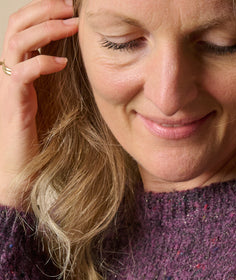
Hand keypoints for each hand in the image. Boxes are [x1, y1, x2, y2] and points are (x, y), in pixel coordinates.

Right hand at [0, 0, 78, 207]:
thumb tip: (93, 66)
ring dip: (45, 28)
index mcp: (20, 67)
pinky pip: (22, 72)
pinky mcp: (13, 103)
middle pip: (17, 23)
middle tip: (70, 5)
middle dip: (43, 8)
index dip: (42, 8)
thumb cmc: (41, 141)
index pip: (23, 23)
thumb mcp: (57, 103)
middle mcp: (10, 71)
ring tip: (70, 25)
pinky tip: (63, 64)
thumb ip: (65, 81)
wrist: (22, 173)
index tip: (69, 4)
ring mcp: (9, 86)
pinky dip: (43, 63)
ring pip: (17, 40)